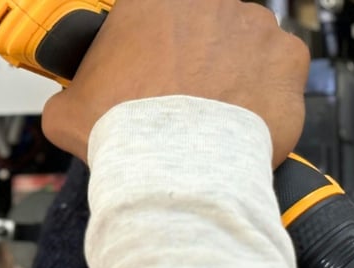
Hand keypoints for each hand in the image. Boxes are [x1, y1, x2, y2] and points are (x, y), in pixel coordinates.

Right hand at [41, 0, 309, 167]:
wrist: (174, 166)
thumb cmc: (125, 130)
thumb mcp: (65, 112)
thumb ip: (71, 94)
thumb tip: (73, 103)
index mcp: (149, 1)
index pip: (153, 19)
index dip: (150, 50)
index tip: (148, 74)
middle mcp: (205, 1)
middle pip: (200, 26)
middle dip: (192, 57)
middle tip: (179, 98)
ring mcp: (253, 24)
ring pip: (241, 45)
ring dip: (229, 71)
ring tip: (212, 114)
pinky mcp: (288, 56)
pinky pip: (279, 70)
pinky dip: (266, 93)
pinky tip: (243, 119)